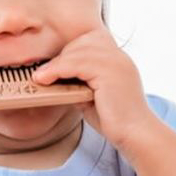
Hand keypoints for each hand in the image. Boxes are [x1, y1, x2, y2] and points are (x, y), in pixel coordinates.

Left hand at [32, 26, 157, 153]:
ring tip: (39, 77)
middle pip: (83, 42)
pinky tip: (45, 80)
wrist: (136, 135)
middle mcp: (119, 57)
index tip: (56, 67)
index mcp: (119, 60)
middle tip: (44, 73)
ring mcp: (116, 62)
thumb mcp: (93, 97)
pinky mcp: (108, 72)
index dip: (72, 51)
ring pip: (77, 51)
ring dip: (55, 64)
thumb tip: (57, 79)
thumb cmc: (117, 122)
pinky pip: (75, 64)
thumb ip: (80, 84)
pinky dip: (56, 70)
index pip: (92, 40)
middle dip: (62, 56)